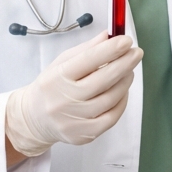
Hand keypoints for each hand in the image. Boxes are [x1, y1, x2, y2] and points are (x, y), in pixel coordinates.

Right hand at [6, 32, 142, 156]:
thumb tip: (109, 36)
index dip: (110, 50)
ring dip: (124, 82)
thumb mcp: (62, 62)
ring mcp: (74, 120)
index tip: (126, 41)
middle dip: (124, 64)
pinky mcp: (83, 135)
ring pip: (110, 99)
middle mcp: (64, 100)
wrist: (35, 118)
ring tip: (128, 71)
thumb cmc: (52, 86)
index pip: (87, 61)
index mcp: (57, 77)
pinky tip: (122, 91)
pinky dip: (121, 102)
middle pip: (102, 81)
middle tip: (136, 53)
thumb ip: (87, 50)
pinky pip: (111, 118)